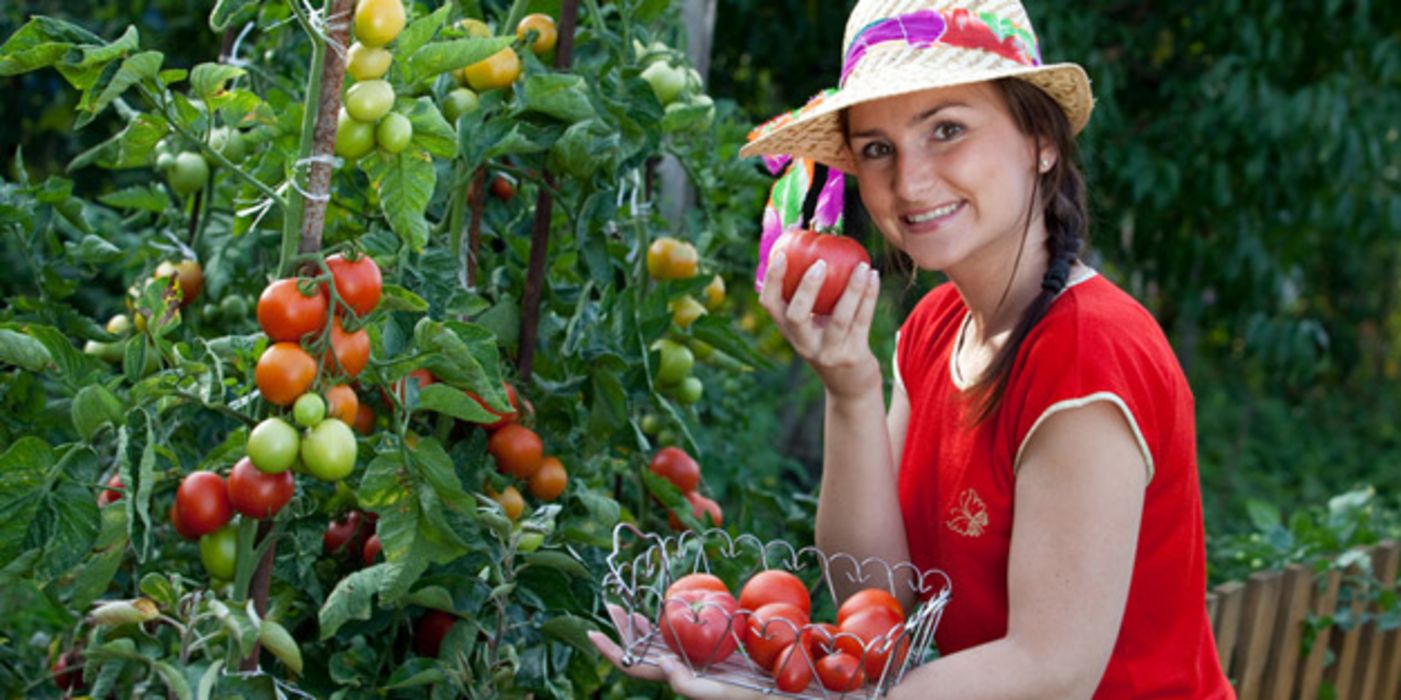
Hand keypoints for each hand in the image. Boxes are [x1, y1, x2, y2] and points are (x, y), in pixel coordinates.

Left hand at [588, 604, 764, 698]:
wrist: (779, 690)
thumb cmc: (750, 695)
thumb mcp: (719, 693)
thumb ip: (687, 685)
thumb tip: (658, 662)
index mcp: (677, 680)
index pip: (634, 667)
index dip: (612, 652)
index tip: (594, 632)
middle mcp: (681, 670)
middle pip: (642, 651)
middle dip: (624, 630)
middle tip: (612, 605)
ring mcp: (693, 659)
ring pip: (658, 641)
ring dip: (641, 625)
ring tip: (627, 606)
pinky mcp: (707, 650)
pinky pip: (679, 634)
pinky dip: (667, 620)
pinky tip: (665, 608)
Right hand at [758, 252, 882, 398]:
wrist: (850, 385)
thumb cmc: (829, 341)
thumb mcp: (813, 324)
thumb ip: (809, 296)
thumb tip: (811, 248)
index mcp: (789, 331)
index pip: (769, 305)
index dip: (771, 280)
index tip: (780, 255)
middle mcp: (803, 344)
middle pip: (796, 316)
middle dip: (806, 288)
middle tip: (820, 263)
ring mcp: (828, 353)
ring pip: (839, 319)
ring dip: (852, 289)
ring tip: (863, 265)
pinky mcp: (852, 356)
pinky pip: (862, 321)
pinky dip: (869, 296)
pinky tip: (873, 276)